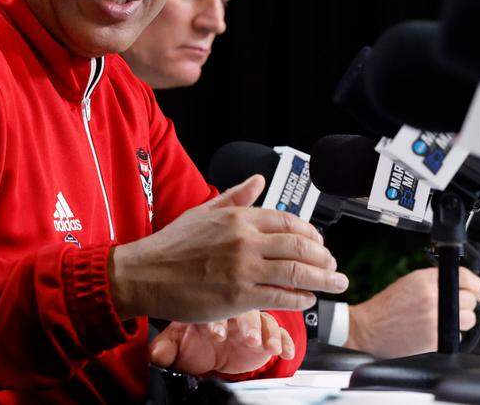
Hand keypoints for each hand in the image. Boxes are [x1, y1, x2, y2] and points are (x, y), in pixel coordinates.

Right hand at [109, 175, 348, 322]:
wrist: (144, 275)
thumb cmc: (170, 246)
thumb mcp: (202, 213)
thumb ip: (235, 196)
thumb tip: (258, 180)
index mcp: (237, 218)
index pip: (288, 221)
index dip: (310, 234)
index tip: (318, 243)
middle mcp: (244, 240)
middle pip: (300, 247)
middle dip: (324, 257)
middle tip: (333, 266)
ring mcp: (243, 269)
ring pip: (298, 273)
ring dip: (323, 279)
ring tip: (335, 283)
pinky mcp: (239, 297)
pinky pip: (281, 297)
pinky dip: (300, 299)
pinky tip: (307, 300)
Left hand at [150, 311, 295, 375]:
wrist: (208, 353)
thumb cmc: (193, 342)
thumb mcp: (176, 345)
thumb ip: (166, 348)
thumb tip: (157, 354)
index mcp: (208, 305)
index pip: (213, 305)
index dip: (216, 320)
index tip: (215, 335)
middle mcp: (232, 309)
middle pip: (244, 307)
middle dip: (247, 323)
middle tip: (246, 338)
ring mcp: (250, 319)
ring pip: (264, 319)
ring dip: (267, 332)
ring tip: (267, 345)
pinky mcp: (265, 332)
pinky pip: (280, 332)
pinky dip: (284, 340)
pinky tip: (283, 351)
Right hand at [344, 266, 479, 357]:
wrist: (367, 329)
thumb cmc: (387, 307)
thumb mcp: (408, 284)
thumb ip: (435, 281)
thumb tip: (462, 285)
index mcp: (424, 281)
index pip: (464, 277)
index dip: (477, 285)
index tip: (479, 291)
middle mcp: (432, 298)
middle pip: (470, 300)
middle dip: (465, 304)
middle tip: (452, 307)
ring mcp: (435, 320)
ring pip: (468, 319)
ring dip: (461, 321)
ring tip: (442, 320)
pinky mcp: (436, 340)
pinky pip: (457, 336)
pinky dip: (450, 335)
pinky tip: (432, 331)